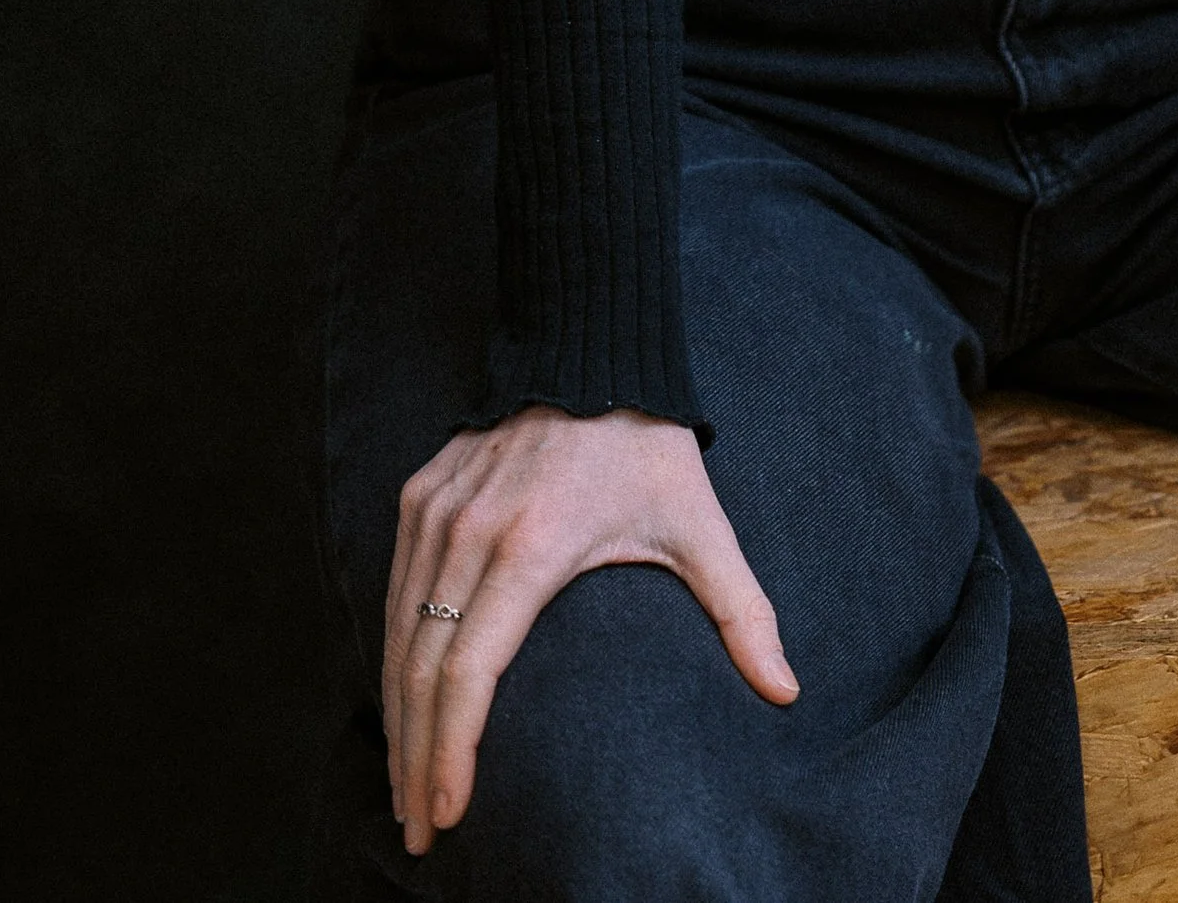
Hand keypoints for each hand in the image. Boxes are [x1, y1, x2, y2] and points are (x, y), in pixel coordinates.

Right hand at [382, 403, 797, 853]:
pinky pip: (393, 592)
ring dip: (396, 719)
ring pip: (397, 635)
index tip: (448, 813)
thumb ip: (742, 612)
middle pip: (422, 670)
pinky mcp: (419, 496)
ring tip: (406, 789)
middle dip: (416, 760)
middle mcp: (471, 531)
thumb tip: (786, 691)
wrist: (592, 343)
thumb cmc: (648, 443)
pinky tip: (401, 707)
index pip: (471, 670)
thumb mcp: (701, 524)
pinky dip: (392, 657)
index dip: (452, 750)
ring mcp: (437, 511)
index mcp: (534, 546)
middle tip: (419, 834)